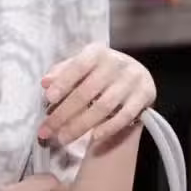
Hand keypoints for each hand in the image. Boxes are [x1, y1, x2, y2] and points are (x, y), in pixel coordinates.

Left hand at [38, 43, 155, 146]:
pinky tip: (93, 138)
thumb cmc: (100, 70)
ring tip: (63, 138)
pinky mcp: (145, 95)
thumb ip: (62, 72)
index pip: (78, 66)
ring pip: (103, 107)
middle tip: (46, 131)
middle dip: (64, 113)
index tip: (48, 98)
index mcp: (97, 52)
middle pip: (87, 92)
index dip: (63, 82)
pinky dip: (108, 128)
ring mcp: (132, 80)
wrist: (136, 72)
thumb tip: (45, 83)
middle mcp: (116, 63)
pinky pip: (124, 116)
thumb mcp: (81, 65)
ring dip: (80, 125)